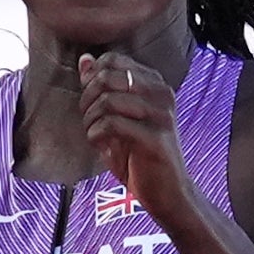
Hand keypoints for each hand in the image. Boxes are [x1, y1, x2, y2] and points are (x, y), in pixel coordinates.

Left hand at [74, 49, 188, 221]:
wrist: (168, 193)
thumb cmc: (141, 156)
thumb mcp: (119, 117)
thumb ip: (103, 88)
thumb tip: (85, 59)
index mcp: (155, 84)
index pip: (113, 60)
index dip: (91, 78)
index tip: (90, 102)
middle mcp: (162, 94)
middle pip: (106, 78)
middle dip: (87, 100)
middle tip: (89, 120)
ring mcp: (161, 115)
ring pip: (107, 101)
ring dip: (91, 120)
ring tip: (95, 135)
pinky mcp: (155, 138)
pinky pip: (112, 124)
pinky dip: (96, 135)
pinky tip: (101, 146)